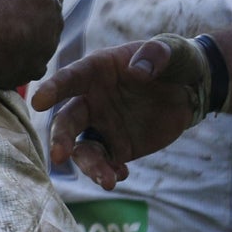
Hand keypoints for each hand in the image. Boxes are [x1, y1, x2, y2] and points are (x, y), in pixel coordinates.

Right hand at [0, 0, 69, 88]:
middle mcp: (55, 24)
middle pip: (48, 11)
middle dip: (35, 7)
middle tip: (11, 2)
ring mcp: (42, 49)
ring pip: (38, 39)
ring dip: (27, 33)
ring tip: (4, 28)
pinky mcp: (26, 70)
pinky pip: (25, 65)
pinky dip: (17, 59)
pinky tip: (4, 56)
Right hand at [30, 36, 208, 189]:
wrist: (192, 89)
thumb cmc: (176, 61)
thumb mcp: (173, 51)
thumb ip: (155, 55)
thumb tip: (137, 71)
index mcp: (97, 71)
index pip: (70, 78)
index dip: (53, 88)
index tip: (38, 101)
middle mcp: (92, 100)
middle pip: (67, 121)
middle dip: (60, 138)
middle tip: (59, 156)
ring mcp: (103, 125)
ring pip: (83, 149)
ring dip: (90, 166)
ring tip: (109, 181)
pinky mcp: (117, 147)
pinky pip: (105, 163)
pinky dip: (110, 173)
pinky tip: (122, 175)